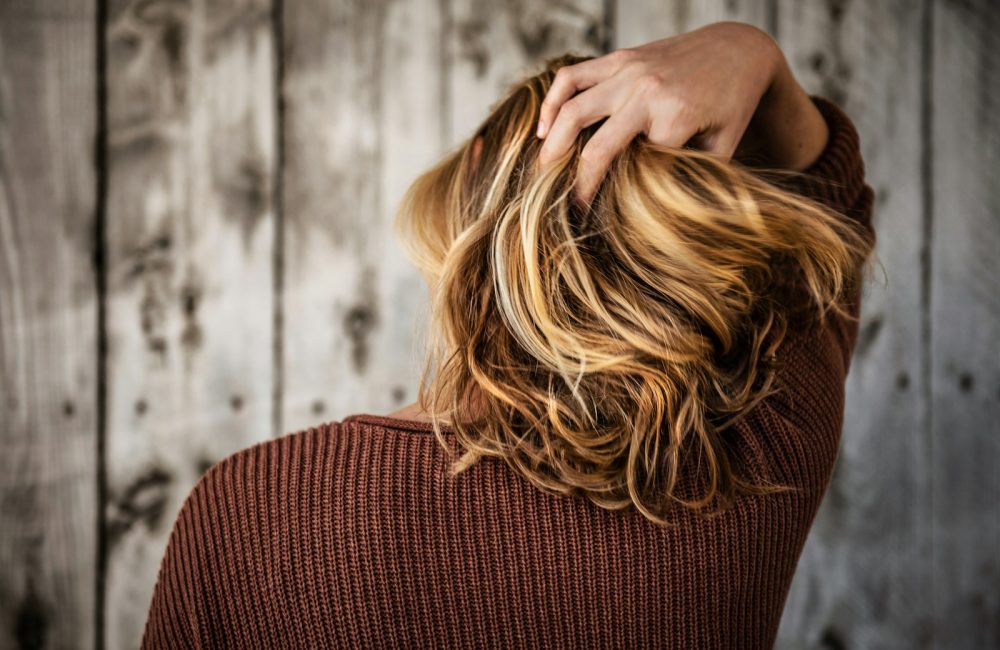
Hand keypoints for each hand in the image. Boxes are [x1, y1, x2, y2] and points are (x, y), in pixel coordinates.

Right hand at [536, 22, 785, 205]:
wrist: (739, 48)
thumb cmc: (733, 104)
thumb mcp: (724, 147)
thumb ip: (692, 177)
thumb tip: (662, 218)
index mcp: (676, 116)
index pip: (634, 170)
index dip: (616, 198)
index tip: (603, 222)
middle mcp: (646, 91)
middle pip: (594, 147)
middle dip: (574, 184)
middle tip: (560, 210)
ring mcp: (627, 70)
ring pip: (571, 109)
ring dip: (551, 146)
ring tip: (541, 173)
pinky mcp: (617, 58)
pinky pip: (571, 77)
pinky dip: (551, 103)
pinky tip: (543, 128)